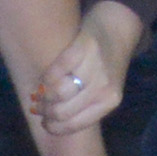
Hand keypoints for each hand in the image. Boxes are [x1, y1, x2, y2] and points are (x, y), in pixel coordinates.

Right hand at [32, 1, 142, 136]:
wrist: (118, 29)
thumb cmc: (107, 63)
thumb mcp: (105, 89)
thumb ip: (86, 105)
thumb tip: (51, 121)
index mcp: (110, 101)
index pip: (75, 124)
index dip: (54, 127)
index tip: (44, 122)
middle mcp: (104, 87)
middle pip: (63, 111)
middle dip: (45, 112)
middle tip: (38, 106)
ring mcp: (95, 67)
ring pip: (58, 93)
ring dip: (43, 95)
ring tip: (40, 93)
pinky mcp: (84, 47)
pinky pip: (57, 69)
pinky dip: (47, 76)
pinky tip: (45, 78)